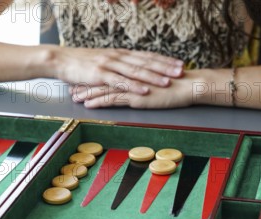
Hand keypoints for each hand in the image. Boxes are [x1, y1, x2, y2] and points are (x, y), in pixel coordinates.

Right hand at [51, 46, 183, 94]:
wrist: (60, 59)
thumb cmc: (80, 63)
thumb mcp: (102, 62)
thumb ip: (117, 66)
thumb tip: (131, 72)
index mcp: (120, 54)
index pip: (146, 56)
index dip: (164, 60)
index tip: (179, 63)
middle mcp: (118, 57)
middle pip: (146, 62)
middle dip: (165, 67)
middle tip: (182, 72)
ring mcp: (109, 65)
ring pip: (136, 71)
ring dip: (153, 76)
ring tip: (169, 81)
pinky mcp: (100, 74)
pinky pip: (120, 81)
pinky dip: (134, 86)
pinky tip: (145, 90)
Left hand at [69, 75, 192, 108]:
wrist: (188, 86)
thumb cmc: (176, 86)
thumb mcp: (156, 83)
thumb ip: (145, 82)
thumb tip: (138, 86)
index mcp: (134, 71)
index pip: (111, 73)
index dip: (96, 77)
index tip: (83, 81)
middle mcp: (130, 76)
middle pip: (103, 79)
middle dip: (86, 85)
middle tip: (72, 89)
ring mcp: (132, 86)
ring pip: (104, 88)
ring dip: (88, 93)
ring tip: (75, 98)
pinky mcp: (135, 96)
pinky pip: (113, 98)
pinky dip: (99, 101)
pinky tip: (88, 104)